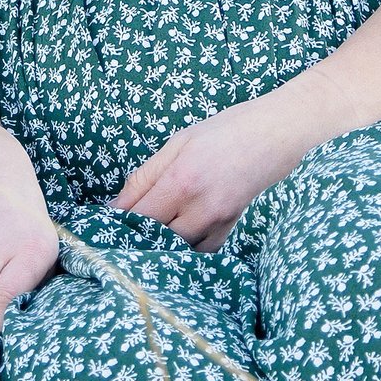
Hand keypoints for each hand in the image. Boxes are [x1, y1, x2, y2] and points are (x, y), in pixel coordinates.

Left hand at [116, 91, 313, 248]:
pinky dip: (187, 243)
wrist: (274, 134)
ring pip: (176, 248)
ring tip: (154, 226)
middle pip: (154, 239)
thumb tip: (115, 208)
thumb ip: (144, 177)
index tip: (105, 224)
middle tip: (125, 228)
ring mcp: (217, 221)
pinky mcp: (230, 228)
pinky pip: (200, 249)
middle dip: (136, 235)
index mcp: (180, 180)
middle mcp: (199, 207)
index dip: (117, 224)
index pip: (137, 218)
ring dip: (161, 241)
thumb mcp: (177, 143)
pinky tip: (183, 226)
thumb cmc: (223, 131)